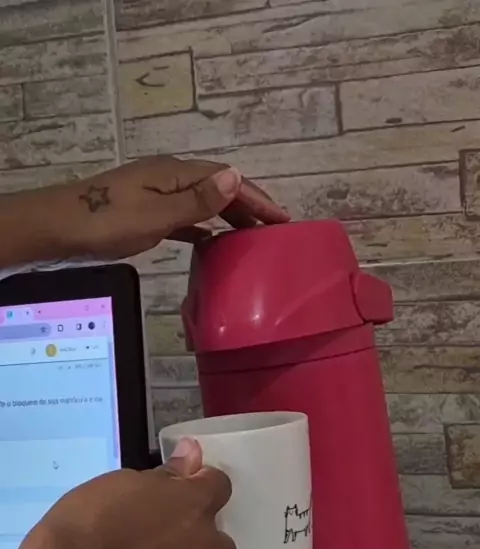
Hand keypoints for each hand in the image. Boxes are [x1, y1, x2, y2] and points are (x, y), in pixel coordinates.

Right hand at [8, 439, 235, 548]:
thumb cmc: (91, 521)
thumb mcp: (124, 482)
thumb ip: (168, 474)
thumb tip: (192, 454)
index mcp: (196, 506)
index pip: (220, 486)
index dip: (200, 485)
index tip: (180, 490)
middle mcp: (207, 547)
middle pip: (220, 541)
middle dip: (200, 538)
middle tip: (162, 538)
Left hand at [50, 156, 288, 258]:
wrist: (59, 228)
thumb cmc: (107, 222)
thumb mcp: (156, 214)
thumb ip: (197, 200)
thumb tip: (237, 176)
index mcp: (175, 173)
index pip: (227, 180)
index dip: (257, 198)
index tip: (283, 219)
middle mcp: (169, 178)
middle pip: (218, 188)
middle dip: (248, 206)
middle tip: (275, 232)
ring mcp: (157, 194)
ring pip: (203, 203)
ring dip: (228, 217)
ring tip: (251, 239)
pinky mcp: (146, 213)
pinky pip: (185, 218)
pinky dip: (204, 228)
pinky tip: (213, 244)